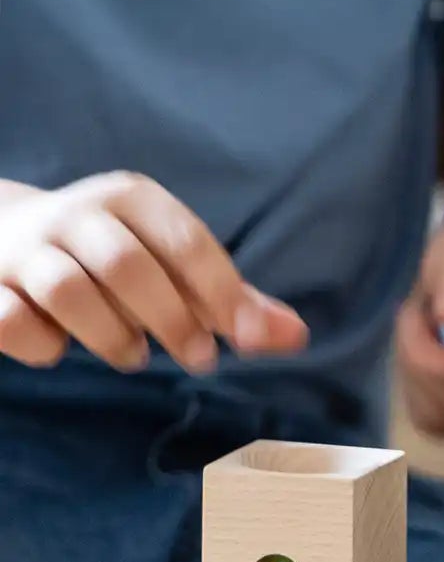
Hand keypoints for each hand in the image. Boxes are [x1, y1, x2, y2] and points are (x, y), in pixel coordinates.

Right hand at [0, 173, 304, 372]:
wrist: (2, 237)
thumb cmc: (110, 261)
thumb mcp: (174, 270)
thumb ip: (233, 303)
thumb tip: (295, 336)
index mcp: (129, 202)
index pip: (184, 241)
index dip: (221, 293)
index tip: (246, 339)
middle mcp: (74, 216)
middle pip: (126, 266)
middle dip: (171, 320)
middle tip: (198, 360)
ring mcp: (23, 249)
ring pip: (68, 291)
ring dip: (112, 336)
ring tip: (133, 355)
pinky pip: (12, 320)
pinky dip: (43, 345)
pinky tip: (60, 349)